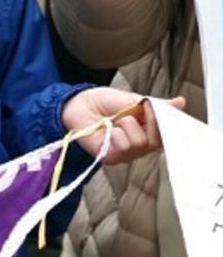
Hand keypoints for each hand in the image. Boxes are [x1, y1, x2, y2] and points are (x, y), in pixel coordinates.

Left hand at [60, 88, 184, 164]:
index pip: (168, 133)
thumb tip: (181, 102)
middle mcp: (140, 144)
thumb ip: (156, 105)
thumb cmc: (102, 102)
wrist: (76, 104)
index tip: (155, 108)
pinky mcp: (112, 157)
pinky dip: (116, 134)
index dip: (165, 122)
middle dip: (145, 120)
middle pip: (157, 140)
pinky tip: (107, 130)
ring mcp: (127, 153)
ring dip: (126, 125)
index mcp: (148, 130)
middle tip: (130, 111)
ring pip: (140, 143)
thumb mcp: (133, 99)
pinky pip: (124, 148)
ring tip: (114, 121)